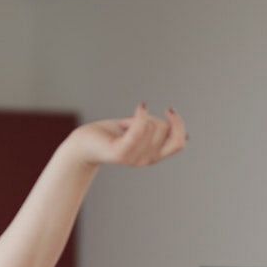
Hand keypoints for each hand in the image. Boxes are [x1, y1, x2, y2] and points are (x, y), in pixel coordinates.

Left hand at [62, 105, 187, 167]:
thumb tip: (183, 131)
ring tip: (124, 125)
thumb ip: (157, 130)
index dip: (179, 124)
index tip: (169, 110)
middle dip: (152, 117)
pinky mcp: (121, 152)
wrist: (83, 145)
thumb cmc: (110, 135)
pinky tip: (141, 106)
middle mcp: (146, 160)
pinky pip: (140, 129)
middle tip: (132, 121)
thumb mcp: (140, 131)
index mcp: (154, 156)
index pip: (180, 143)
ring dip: (140, 117)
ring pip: (152, 126)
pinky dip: (143, 115)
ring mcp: (134, 158)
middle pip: (164, 129)